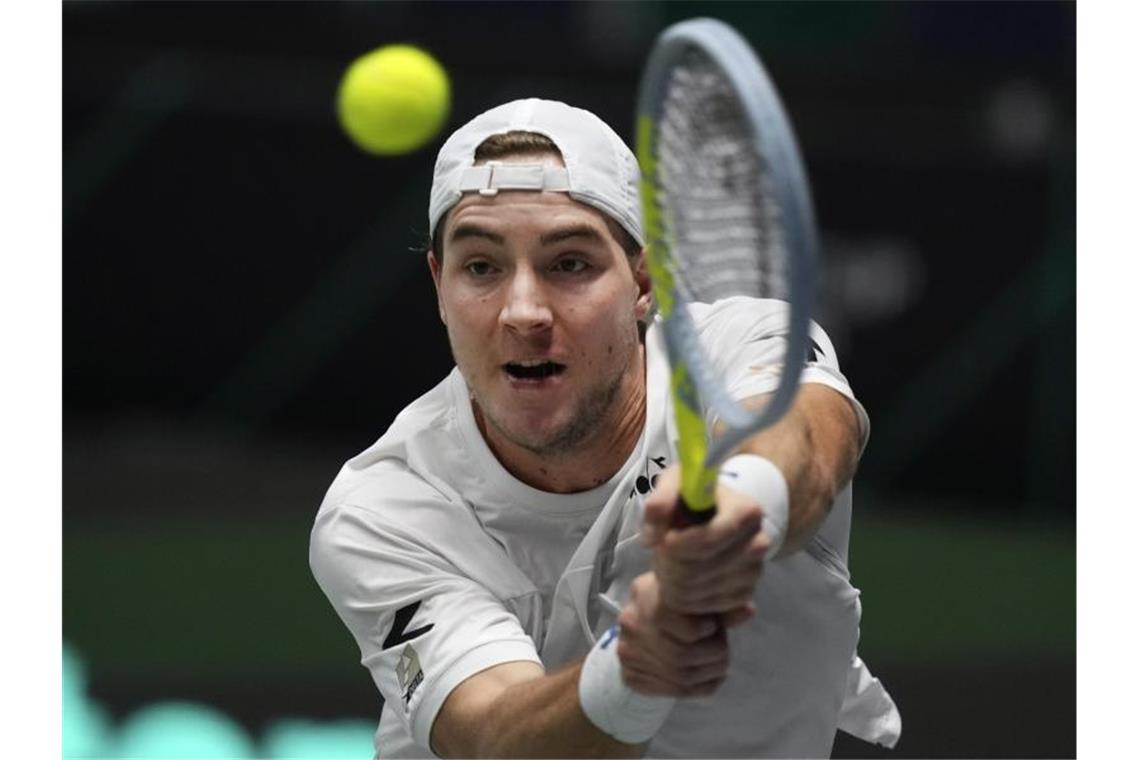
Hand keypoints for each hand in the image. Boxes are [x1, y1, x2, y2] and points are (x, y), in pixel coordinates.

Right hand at [615, 572, 733, 696]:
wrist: (643, 624)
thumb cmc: (676, 605)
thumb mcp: (695, 597)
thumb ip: (720, 605)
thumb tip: (749, 611)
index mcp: (645, 592)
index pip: (680, 621)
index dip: (707, 630)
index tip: (714, 627)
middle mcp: (631, 622)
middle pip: (682, 655)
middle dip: (714, 656)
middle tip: (723, 651)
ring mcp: (628, 652)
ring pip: (680, 677)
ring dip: (710, 673)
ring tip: (720, 664)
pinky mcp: (631, 676)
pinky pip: (673, 691)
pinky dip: (701, 688)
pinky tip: (710, 678)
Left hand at [641, 465, 768, 617]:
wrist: (718, 515)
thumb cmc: (694, 497)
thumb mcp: (674, 483)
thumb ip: (659, 503)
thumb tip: (651, 540)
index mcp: (746, 512)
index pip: (706, 540)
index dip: (675, 546)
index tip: (662, 541)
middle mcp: (758, 543)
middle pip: (698, 571)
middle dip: (668, 566)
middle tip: (660, 554)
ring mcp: (754, 572)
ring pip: (697, 593)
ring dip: (672, 583)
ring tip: (668, 564)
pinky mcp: (745, 594)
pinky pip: (705, 608)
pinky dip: (684, 600)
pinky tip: (680, 580)